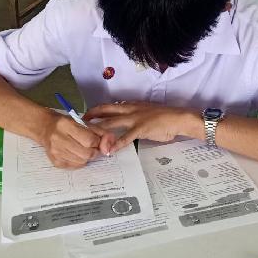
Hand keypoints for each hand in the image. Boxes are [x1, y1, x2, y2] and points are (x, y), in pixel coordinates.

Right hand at [40, 113, 114, 168]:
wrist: (45, 128)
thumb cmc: (67, 124)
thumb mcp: (83, 122)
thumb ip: (99, 131)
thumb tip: (111, 143)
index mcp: (66, 125)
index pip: (90, 140)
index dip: (97, 141)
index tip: (96, 139)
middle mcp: (59, 139)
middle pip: (87, 153)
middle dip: (94, 151)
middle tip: (92, 146)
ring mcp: (56, 152)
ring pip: (82, 161)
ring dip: (87, 156)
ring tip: (83, 149)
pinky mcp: (55, 162)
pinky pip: (75, 166)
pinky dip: (80, 161)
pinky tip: (76, 153)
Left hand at [84, 102, 199, 153]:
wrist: (178, 118)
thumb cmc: (164, 117)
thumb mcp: (145, 113)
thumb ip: (134, 118)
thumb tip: (123, 124)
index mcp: (131, 105)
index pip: (109, 106)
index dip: (96, 110)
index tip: (85, 115)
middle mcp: (130, 109)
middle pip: (105, 112)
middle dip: (91, 117)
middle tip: (79, 125)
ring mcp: (135, 118)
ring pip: (111, 123)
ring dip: (99, 131)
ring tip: (88, 139)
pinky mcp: (141, 128)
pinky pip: (126, 137)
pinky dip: (116, 144)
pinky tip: (109, 151)